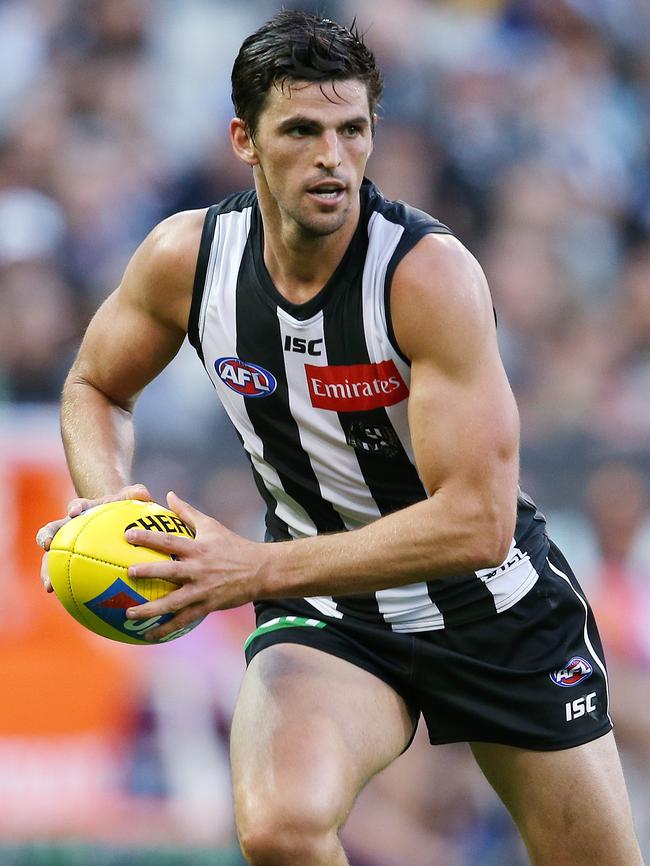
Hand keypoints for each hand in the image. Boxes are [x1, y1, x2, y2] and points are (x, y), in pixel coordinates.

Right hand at [35, 483, 152, 591]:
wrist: (111, 518)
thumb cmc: (120, 507)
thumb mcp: (128, 499)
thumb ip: (135, 494)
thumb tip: (144, 494)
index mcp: (84, 510)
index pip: (76, 506)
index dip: (74, 507)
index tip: (75, 511)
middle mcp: (69, 527)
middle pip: (52, 531)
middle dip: (47, 537)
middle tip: (47, 545)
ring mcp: (67, 546)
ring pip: (52, 558)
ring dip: (48, 572)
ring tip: (49, 587)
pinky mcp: (71, 563)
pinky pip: (67, 577)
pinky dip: (69, 590)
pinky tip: (76, 606)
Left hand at [124, 491, 260, 639]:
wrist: (260, 571)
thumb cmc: (233, 546)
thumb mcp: (211, 526)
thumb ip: (187, 512)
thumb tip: (169, 495)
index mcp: (198, 549)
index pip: (169, 541)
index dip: (148, 538)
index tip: (128, 536)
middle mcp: (198, 570)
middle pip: (170, 572)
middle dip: (148, 572)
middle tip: (127, 572)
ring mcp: (202, 590)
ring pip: (173, 602)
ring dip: (150, 609)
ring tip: (128, 613)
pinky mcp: (207, 606)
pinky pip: (184, 620)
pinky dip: (166, 629)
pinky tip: (148, 635)